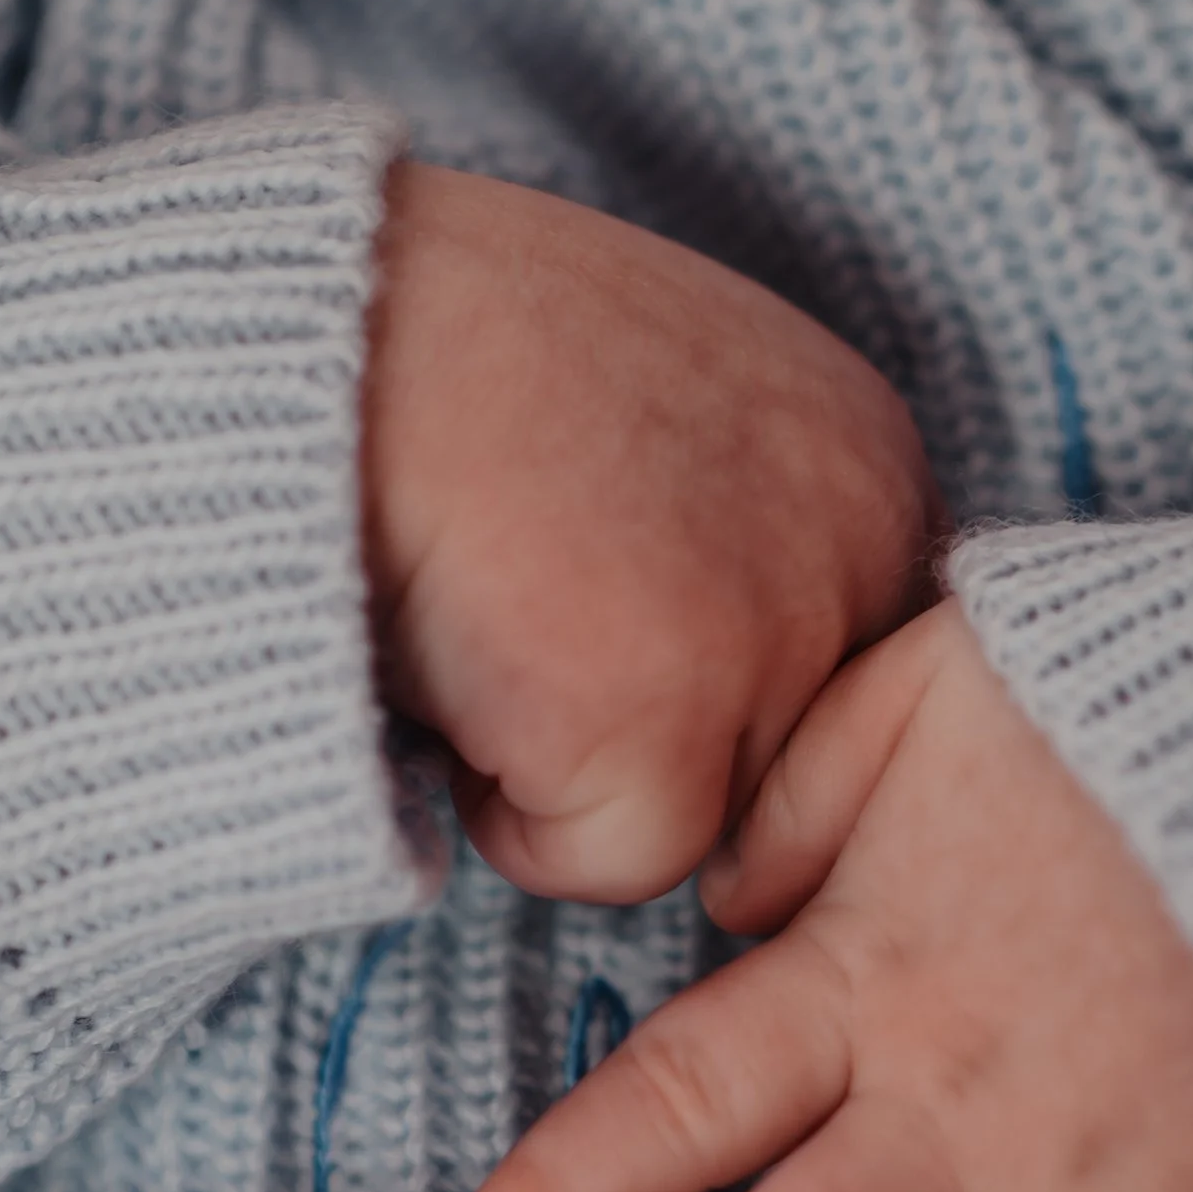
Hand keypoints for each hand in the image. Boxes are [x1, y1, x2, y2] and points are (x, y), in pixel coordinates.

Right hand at [362, 165, 941, 904]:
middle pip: (778, 768)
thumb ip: (737, 526)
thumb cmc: (447, 353)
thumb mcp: (660, 401)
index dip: (708, 676)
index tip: (610, 615)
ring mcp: (774, 638)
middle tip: (530, 616)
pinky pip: (598, 864)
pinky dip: (502, 810)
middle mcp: (860, 547)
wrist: (320, 327)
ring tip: (482, 621)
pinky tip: (453, 671)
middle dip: (650, 732)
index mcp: (871, 462)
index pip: (845, 674)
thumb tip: (731, 689)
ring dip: (572, 766)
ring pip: (691, 826)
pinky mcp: (664, 724)